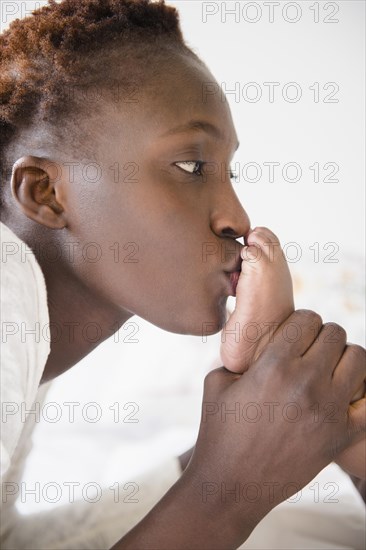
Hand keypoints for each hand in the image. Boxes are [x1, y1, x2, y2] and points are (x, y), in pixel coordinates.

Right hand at [188, 310, 365, 522]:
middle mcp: (305, 382)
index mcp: (274, 365)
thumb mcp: (217, 381)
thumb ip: (239, 355)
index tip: (295, 333)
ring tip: (328, 369)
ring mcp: (328, 409)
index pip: (307, 319)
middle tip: (311, 350)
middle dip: (322, 336)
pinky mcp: (341, 435)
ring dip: (344, 357)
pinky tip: (342, 395)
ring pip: (358, 358)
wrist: (231, 485)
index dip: (301, 322)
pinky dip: (361, 392)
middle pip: (335, 333)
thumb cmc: (219, 431)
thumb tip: (254, 339)